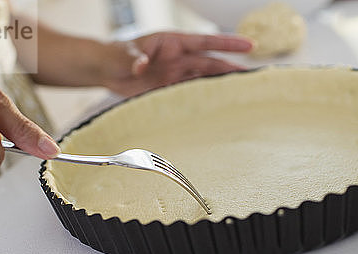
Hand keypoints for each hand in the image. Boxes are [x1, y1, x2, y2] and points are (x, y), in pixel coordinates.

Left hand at [99, 32, 252, 96]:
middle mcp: (178, 58)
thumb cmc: (113, 55)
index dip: (228, 43)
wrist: (105, 70)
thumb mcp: (122, 54)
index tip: (249, 45)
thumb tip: (140, 64)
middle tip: (253, 78)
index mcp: (172, 42)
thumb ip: (133, 58)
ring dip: (221, 87)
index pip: (205, 42)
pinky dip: (204, 100)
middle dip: (232, 70)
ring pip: (204, 80)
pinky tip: (216, 108)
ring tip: (241, 95)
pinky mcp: (170, 89)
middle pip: (211, 64)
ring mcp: (176, 74)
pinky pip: (191, 94)